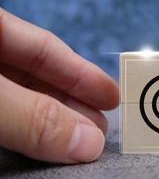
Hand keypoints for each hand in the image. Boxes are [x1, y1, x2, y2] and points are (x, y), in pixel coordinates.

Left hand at [0, 8, 118, 162]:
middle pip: (36, 77)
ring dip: (52, 125)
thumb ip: (31, 114)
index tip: (112, 97)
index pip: (44, 48)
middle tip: (100, 130)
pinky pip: (3, 122)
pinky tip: (42, 146)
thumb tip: (89, 143)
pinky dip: (24, 136)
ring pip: (19, 102)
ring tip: (81, 144)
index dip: (82, 73)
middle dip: (72, 104)